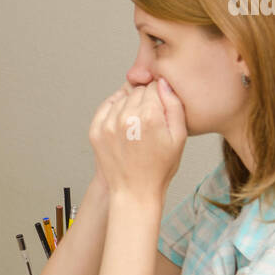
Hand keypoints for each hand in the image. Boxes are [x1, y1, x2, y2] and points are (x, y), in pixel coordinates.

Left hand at [88, 79, 186, 201]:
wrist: (134, 191)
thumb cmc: (160, 167)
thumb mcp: (179, 137)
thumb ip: (174, 105)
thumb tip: (163, 82)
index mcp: (150, 116)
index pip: (153, 86)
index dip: (159, 94)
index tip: (160, 106)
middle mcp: (127, 117)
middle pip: (136, 91)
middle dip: (144, 99)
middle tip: (149, 117)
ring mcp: (108, 124)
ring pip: (121, 98)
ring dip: (129, 105)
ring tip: (137, 124)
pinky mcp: (96, 131)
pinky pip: (105, 107)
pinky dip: (114, 110)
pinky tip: (123, 121)